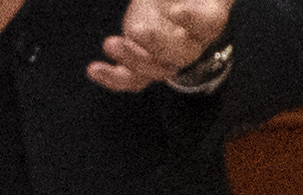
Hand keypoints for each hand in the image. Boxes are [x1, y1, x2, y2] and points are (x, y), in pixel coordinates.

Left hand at [87, 0, 234, 91]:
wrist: (166, 3)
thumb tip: (169, 1)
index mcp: (207, 18)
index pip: (208, 23)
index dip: (193, 20)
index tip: (177, 11)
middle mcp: (191, 43)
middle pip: (180, 54)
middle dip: (158, 44)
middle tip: (138, 28)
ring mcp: (167, 58)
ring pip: (155, 70)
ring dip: (131, 59)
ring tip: (110, 43)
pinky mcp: (144, 64)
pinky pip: (132, 79)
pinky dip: (111, 77)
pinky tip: (94, 69)